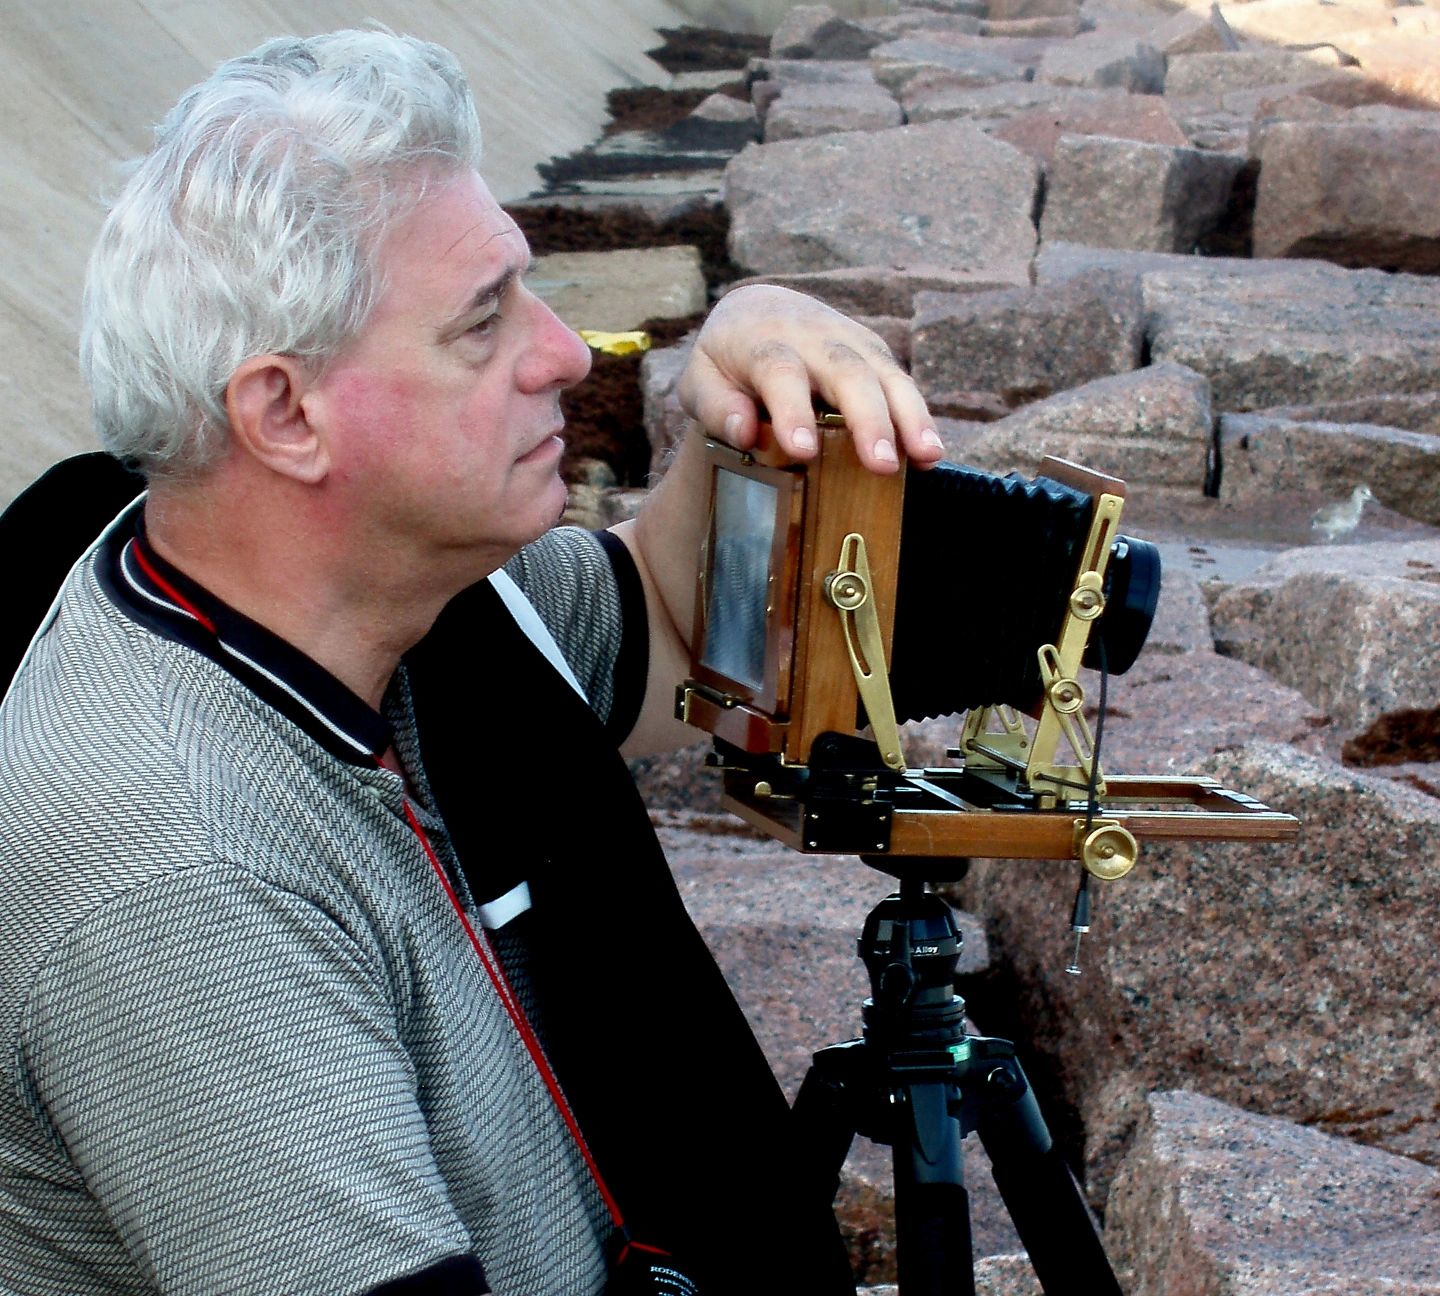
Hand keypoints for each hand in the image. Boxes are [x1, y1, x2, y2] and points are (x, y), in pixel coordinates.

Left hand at [676, 284, 942, 473]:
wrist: (757, 309)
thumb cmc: (725, 360)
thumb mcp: (701, 379)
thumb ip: (715, 406)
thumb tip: (743, 432)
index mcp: (761, 339)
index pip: (780, 370)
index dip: (793, 409)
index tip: (803, 450)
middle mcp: (812, 334)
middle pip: (846, 369)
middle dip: (867, 418)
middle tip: (881, 464)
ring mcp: (849, 339)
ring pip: (885, 372)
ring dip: (909, 415)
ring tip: (926, 456)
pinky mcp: (873, 350)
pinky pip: (900, 381)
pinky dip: (918, 415)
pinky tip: (930, 452)